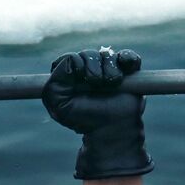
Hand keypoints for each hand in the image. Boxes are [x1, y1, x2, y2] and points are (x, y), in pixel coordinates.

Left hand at [42, 49, 152, 179]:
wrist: (110, 130)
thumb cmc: (83, 119)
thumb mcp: (59, 105)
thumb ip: (55, 82)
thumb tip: (70, 61)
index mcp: (70, 77)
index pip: (69, 58)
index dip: (75, 63)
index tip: (81, 78)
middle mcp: (88, 70)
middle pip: (88, 54)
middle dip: (92, 67)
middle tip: (97, 84)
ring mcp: (107, 70)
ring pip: (107, 54)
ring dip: (110, 68)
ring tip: (112, 84)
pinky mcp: (126, 72)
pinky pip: (128, 56)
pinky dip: (128, 58)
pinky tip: (127, 68)